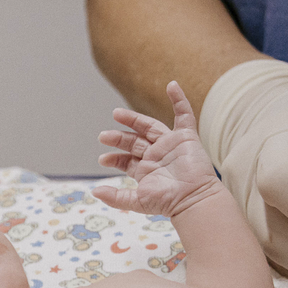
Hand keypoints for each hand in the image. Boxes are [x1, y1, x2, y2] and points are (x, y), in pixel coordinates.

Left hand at [95, 81, 220, 216]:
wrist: (193, 199)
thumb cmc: (168, 202)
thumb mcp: (137, 201)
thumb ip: (116, 197)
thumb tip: (94, 192)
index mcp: (146, 170)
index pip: (126, 159)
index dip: (114, 158)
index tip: (103, 159)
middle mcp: (157, 155)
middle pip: (134, 141)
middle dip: (119, 138)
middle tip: (103, 136)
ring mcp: (171, 145)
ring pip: (150, 127)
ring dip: (134, 119)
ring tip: (116, 114)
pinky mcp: (187, 137)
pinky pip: (184, 114)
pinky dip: (179, 99)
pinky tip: (172, 85)